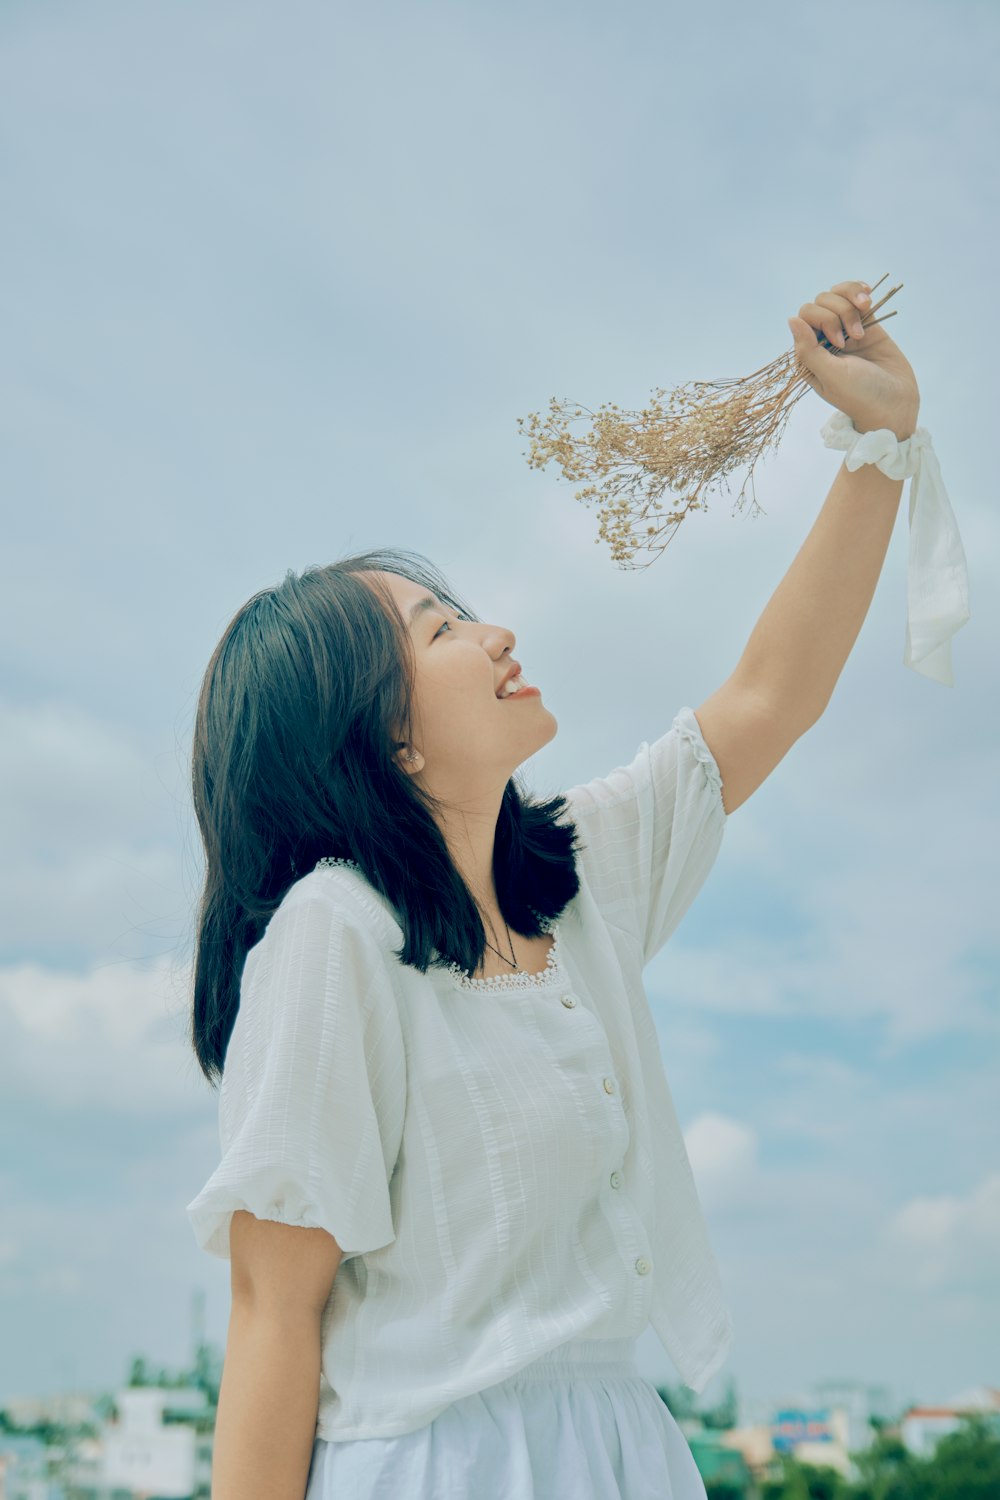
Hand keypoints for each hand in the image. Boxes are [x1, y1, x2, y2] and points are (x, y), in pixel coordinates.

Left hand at [787, 279, 920, 440]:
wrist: (895, 403)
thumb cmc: (860, 396)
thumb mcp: (830, 376)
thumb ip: (809, 350)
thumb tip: (791, 320)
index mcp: (809, 355)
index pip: (804, 317)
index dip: (822, 320)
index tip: (840, 343)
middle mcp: (824, 340)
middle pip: (820, 303)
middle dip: (838, 314)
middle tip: (854, 339)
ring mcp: (845, 329)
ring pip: (837, 295)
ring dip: (851, 302)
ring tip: (865, 321)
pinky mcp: (866, 323)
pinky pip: (856, 296)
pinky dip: (860, 292)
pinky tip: (868, 299)